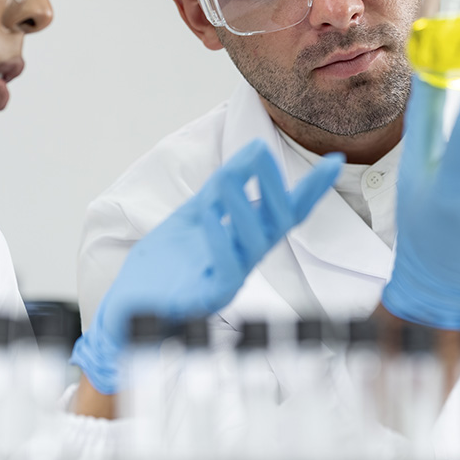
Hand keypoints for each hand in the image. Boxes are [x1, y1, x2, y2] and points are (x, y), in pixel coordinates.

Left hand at [71, 138, 342, 393]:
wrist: (126, 307)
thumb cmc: (163, 267)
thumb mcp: (193, 218)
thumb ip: (221, 191)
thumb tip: (253, 152)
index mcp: (243, 241)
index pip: (283, 212)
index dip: (309, 190)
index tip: (333, 162)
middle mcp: (244, 260)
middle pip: (276, 225)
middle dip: (274, 187)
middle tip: (262, 153)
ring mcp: (228, 281)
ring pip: (252, 245)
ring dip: (242, 206)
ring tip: (227, 176)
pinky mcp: (206, 300)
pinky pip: (225, 272)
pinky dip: (221, 242)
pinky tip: (211, 218)